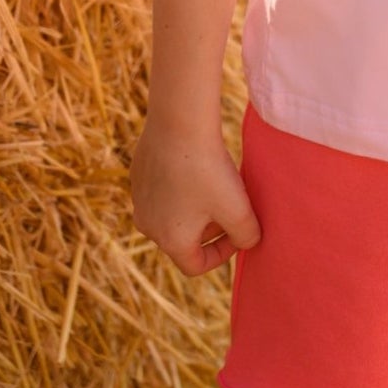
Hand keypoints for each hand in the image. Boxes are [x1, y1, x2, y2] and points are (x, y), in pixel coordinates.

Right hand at [129, 113, 261, 276]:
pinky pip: (163, 190)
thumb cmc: (208, 169)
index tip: (239, 232)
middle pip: (184, 238)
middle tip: (230, 203)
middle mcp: (147, 225)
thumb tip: (248, 242)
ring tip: (216, 183)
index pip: (195, 265)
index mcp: (170, 240)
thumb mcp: (238, 209)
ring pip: (173, 213)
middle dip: (211, 227)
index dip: (223, 254)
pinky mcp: (138, 175)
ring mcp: (139, 199)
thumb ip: (248, 235)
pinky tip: (196, 163)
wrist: (179, 123)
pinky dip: (181, 185)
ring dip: (196, 206)